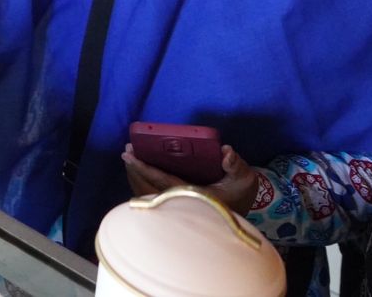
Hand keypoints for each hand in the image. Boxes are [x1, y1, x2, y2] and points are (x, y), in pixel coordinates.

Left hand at [123, 143, 261, 214]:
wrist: (240, 221)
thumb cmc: (239, 197)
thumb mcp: (243, 181)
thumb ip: (236, 165)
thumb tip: (225, 151)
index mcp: (191, 196)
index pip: (161, 180)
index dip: (144, 167)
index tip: (129, 154)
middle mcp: (178, 204)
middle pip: (146, 187)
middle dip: (134, 169)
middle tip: (128, 150)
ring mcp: (173, 209)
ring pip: (145, 193)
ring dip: (136, 176)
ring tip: (130, 159)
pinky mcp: (172, 209)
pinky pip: (149, 197)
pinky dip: (141, 184)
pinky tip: (139, 172)